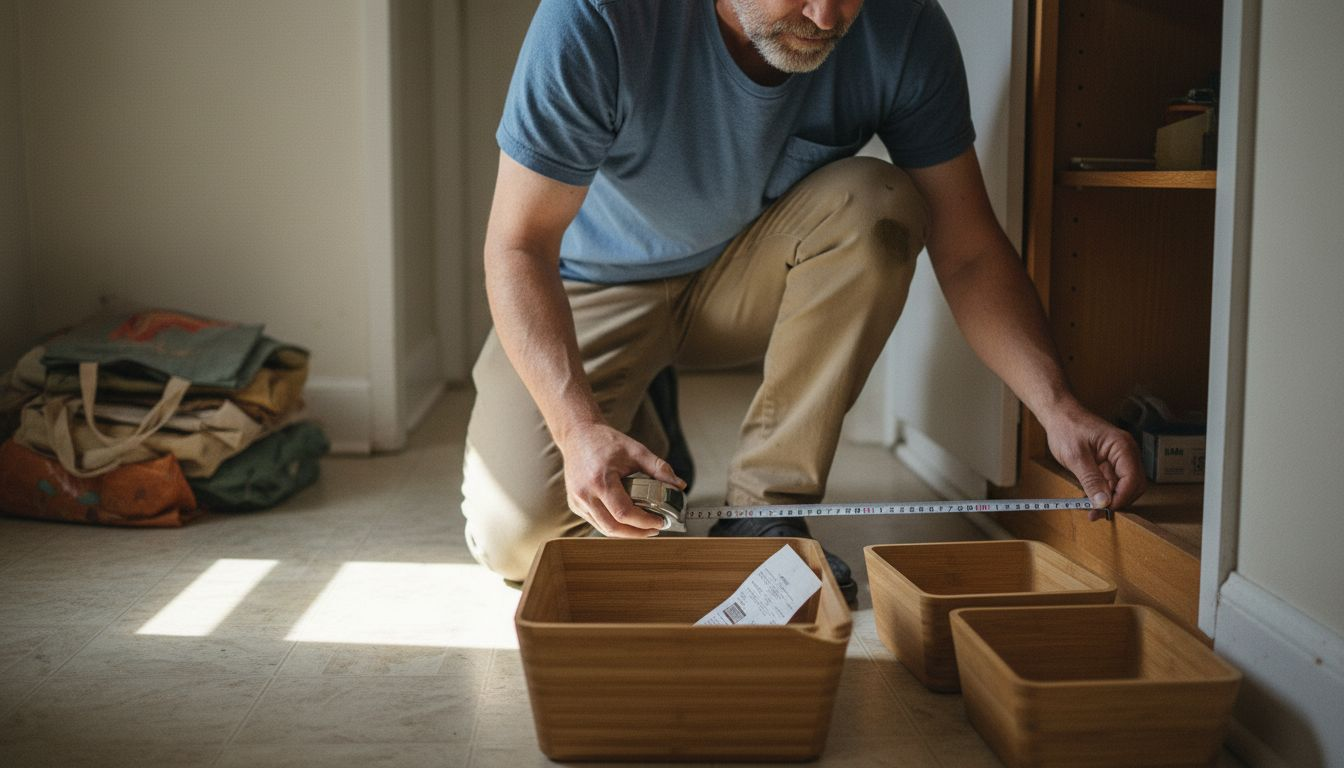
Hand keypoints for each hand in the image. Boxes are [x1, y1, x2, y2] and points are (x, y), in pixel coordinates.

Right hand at [558, 421, 685, 536]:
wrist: (577, 435)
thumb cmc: (605, 441)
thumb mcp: (636, 450)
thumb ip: (659, 468)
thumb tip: (679, 486)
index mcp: (600, 480)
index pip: (624, 513)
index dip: (644, 522)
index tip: (660, 522)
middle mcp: (585, 494)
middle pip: (612, 528)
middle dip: (636, 533)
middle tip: (654, 530)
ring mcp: (577, 501)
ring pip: (603, 528)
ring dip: (625, 532)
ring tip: (644, 527)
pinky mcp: (574, 504)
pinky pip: (596, 522)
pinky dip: (613, 525)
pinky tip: (627, 520)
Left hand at [1042, 402, 1145, 519]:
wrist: (1059, 415)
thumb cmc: (1067, 428)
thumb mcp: (1076, 457)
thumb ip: (1091, 480)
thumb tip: (1104, 502)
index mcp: (1122, 447)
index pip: (1133, 479)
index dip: (1121, 498)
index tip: (1104, 510)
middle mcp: (1126, 452)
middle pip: (1134, 485)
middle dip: (1118, 501)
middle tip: (1097, 514)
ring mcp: (1120, 458)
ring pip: (1124, 487)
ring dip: (1110, 500)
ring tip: (1091, 511)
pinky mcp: (1111, 463)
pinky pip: (1113, 483)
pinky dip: (1104, 493)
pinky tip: (1091, 501)